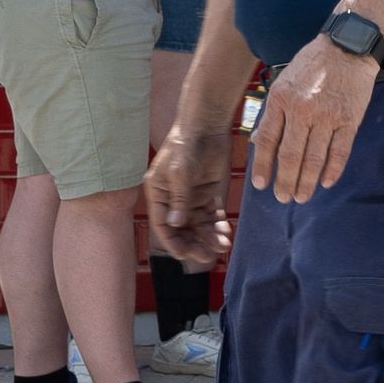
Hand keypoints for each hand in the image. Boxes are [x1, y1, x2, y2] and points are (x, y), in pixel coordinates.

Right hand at [147, 125, 232, 260]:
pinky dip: (218, 227)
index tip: (184, 254)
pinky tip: (225, 234)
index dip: (173, 242)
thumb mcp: (179, 172)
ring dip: (209, 238)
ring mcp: (192, 199)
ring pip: (199, 226)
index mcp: (158, 194)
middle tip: (208, 255)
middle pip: (182, 230)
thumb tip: (174, 224)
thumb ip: (179, 199)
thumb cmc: (186, 145)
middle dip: (194, 244)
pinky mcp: (209, 195)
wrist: (207, 127)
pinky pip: (213, 217)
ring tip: (222, 245)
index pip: (162, 225)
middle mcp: (173, 200)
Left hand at [248, 35, 380, 204]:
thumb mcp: (284, 82)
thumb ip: (272, 111)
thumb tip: (258, 142)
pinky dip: (333, 169)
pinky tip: (326, 182)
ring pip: (314, 158)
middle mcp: (302, 109)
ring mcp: (327, 116)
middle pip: (290, 154)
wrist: (348, 46)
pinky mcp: (349, 119)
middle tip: (283, 198)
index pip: (268, 140)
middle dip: (285, 181)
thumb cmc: (313, 64)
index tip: (261, 185)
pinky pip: (340, 151)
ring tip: (302, 197)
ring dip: (307, 182)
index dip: (263, 165)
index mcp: (281, 99)